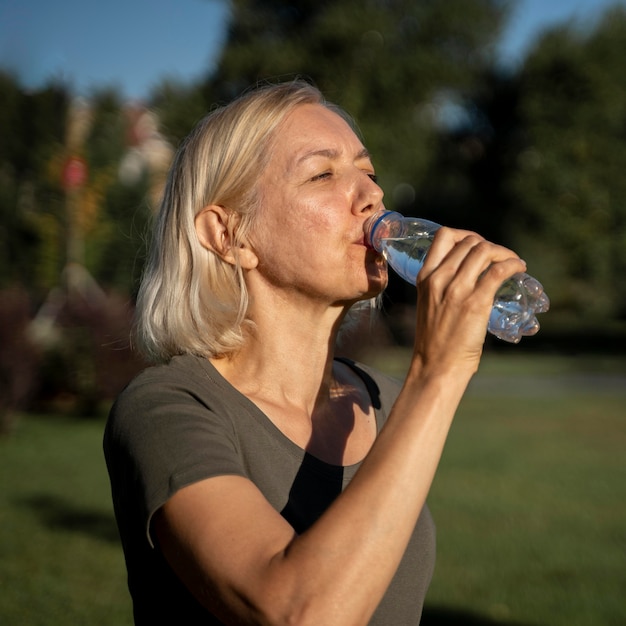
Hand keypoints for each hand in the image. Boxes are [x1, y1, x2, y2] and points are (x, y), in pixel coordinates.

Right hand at [410, 227, 526, 376]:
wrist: (436, 365)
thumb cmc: (436, 340)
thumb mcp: (430, 304)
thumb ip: (443, 286)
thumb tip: (469, 274)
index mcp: (425, 277)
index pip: (444, 236)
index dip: (466, 235)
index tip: (478, 247)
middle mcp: (439, 278)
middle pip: (470, 241)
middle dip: (490, 246)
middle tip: (501, 259)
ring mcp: (457, 290)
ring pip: (485, 251)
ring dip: (505, 253)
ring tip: (514, 263)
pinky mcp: (476, 303)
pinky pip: (499, 271)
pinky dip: (513, 265)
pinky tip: (520, 269)